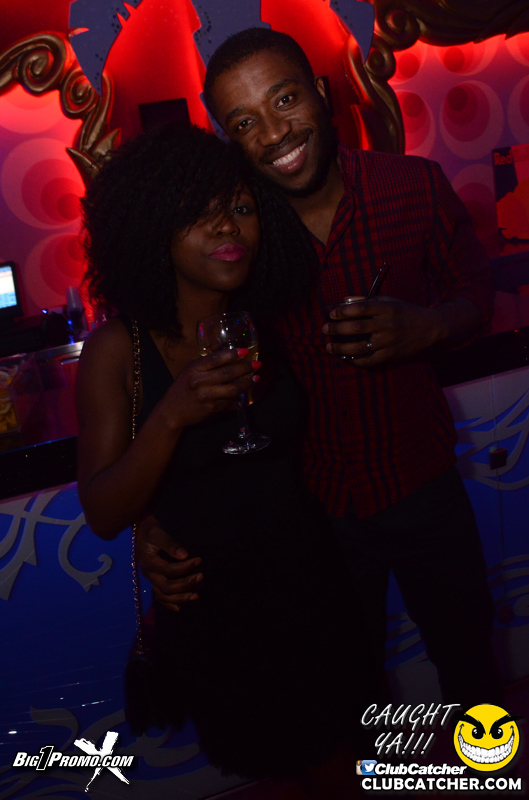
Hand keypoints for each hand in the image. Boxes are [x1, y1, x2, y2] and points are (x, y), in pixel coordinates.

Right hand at [135, 515, 202, 611]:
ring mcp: (150, 579)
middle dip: (185, 584)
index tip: (199, 560)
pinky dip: (169, 604)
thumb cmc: (150, 530)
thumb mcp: (158, 532)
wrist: (140, 530)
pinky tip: (180, 607)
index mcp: (149, 562)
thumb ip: (170, 544)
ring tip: (196, 596)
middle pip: (167, 587)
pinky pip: (160, 597)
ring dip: (180, 598)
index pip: (169, 570)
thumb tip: (185, 555)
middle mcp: (148, 574)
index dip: (185, 567)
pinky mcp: (153, 581)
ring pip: (164, 596)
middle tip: (201, 577)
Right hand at [159, 347, 258, 428]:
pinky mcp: (212, 409)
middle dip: (246, 368)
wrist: (172, 411)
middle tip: (257, 365)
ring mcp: (206, 397)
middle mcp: (199, 382)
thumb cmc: (183, 388)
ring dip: (247, 383)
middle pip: (228, 373)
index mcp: (193, 369)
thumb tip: (231, 357)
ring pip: (233, 389)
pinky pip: (230, 401)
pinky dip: (238, 396)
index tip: (245, 351)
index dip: (232, 354)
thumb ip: (207, 365)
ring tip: (255, 378)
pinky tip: (244, 392)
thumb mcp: (190, 371)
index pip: (215, 359)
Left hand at [323, 297, 442, 366]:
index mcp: (387, 308)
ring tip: (329, 347)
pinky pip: (369, 360)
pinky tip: (346, 357)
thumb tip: (344, 301)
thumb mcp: (389, 301)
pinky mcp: (391, 355)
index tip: (331, 313)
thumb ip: (367, 300)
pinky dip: (356, 360)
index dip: (343, 311)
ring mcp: (389, 341)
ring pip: (360, 346)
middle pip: (357, 327)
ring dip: (341, 347)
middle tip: (325, 329)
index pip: (361, 308)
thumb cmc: (406, 312)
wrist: (431, 328)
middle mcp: (387, 324)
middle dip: (337, 329)